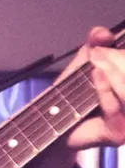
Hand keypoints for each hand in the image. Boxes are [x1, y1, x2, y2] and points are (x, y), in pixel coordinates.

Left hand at [30, 25, 123, 167]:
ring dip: (114, 72)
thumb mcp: (83, 65)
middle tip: (98, 53)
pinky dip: (105, 89)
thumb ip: (95, 46)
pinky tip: (96, 73)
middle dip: (119, 60)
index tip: (107, 43)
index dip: (123, 55)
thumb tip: (102, 32)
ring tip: (96, 61)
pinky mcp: (118, 135)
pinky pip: (115, 108)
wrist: (50, 127)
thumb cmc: (71, 96)